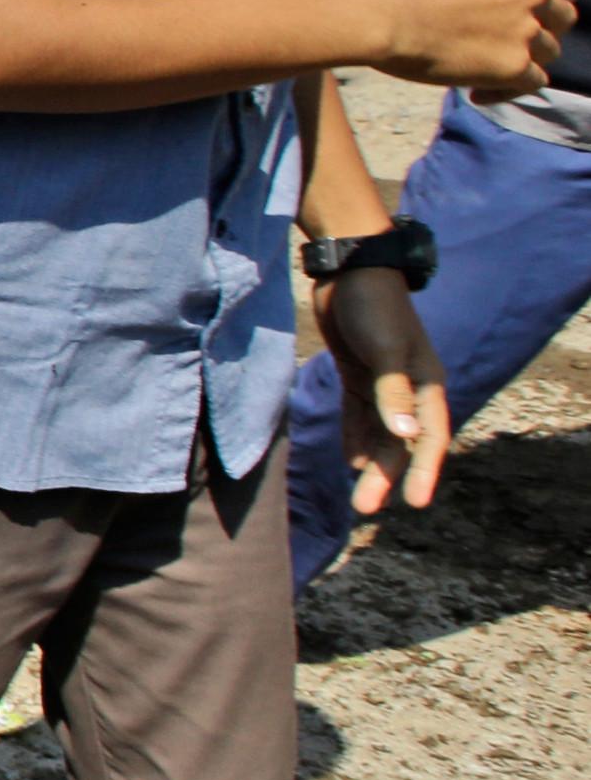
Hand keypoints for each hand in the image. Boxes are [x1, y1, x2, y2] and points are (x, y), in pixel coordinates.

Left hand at [313, 265, 451, 514]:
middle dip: (387, 475)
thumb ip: (392, 392)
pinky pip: (360, 416)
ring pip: (380, 434)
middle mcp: (410, 388)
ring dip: (371, 464)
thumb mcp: (385, 349)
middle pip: (401, 442)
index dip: (424, 471)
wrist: (349, 270)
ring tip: (358, 498)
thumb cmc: (373, 306)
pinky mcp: (358, 374)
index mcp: (426, 384)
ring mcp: (383, 382)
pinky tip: (350, 462)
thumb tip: (407, 435)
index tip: (416, 504)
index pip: (430, 437)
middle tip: (367, 509)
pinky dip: (357, 440)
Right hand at [364, 0, 575, 95]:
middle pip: (562, 16)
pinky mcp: (514, 66)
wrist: (381, 16)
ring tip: (486, 71)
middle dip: (546, 29)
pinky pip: (533, 83)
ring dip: (524, 61)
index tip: (551, 6)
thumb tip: (489, 2)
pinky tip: (476, 94)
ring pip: (549, 51)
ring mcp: (527, 30)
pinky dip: (507, 90)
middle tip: (516, 43)